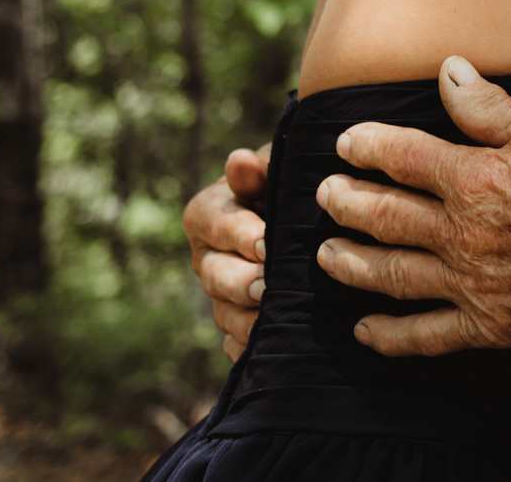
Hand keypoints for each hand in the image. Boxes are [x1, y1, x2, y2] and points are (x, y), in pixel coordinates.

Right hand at [183, 143, 270, 361]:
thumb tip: (239, 162)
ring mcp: (221, 295)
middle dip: (242, 282)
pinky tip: (279, 347)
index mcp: (208, 214)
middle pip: (215, 276)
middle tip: (268, 286)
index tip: (266, 243)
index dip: (239, 235)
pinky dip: (253, 348)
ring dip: (249, 320)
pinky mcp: (238, 323)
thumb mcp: (276, 168)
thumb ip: (259, 168)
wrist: (303, 219)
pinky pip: (236, 346)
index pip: (214, 224)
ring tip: (277, 319)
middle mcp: (207, 257)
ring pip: (225, 314)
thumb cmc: (287, 184)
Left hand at [314, 56, 510, 357]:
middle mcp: (463, 234)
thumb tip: (447, 71)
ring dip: (351, 263)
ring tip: (325, 255)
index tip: (345, 143)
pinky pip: (426, 336)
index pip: (401, 157)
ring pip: (392, 275)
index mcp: (475, 177)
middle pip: (384, 216)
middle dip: (345, 202)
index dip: (366, 147)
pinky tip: (364, 330)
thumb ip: (489, 106)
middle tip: (323, 195)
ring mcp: (474, 285)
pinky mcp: (492, 328)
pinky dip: (389, 336)